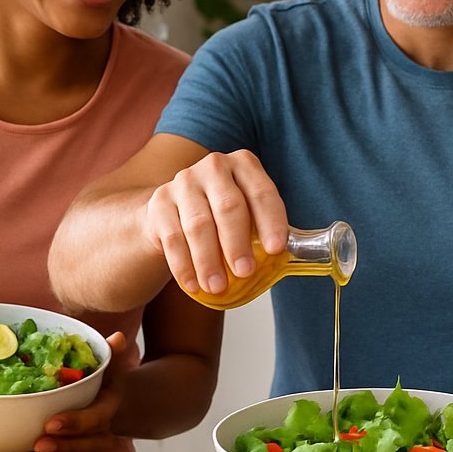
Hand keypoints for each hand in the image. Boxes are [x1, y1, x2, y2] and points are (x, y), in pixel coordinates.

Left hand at [34, 331, 138, 451]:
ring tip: (32, 450)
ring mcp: (88, 444)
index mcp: (108, 409)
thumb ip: (113, 353)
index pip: (94, 419)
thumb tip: (118, 337)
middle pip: (84, 444)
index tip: (52, 423)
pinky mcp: (74, 451)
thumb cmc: (107, 383)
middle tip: (39, 442)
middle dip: (62, 445)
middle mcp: (100, 432)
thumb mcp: (113, 367)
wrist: (117, 405)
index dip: (75, 423)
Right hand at [143, 149, 287, 296]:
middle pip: (228, 206)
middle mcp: (214, 166)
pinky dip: (183, 265)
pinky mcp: (160, 202)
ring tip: (217, 286)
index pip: (262, 193)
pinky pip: (172, 237)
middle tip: (245, 272)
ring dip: (208, 260)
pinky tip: (193, 284)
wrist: (176, 210)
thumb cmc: (223, 215)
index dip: (271, 222)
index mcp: (244, 165)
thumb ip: (267, 229)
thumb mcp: (249, 213)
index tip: (275, 250)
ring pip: (198, 224)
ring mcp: (184, 182)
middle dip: (237, 243)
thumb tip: (292, 259)